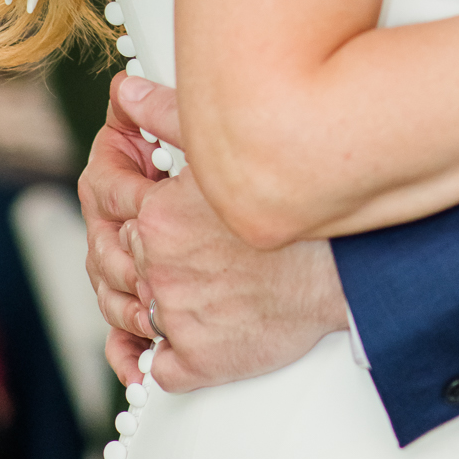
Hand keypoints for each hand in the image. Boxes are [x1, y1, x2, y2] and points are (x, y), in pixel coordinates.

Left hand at [80, 73, 348, 391]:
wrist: (345, 267)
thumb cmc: (297, 211)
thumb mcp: (226, 147)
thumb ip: (169, 115)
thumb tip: (128, 92)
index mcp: (158, 215)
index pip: (113, 200)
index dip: (124, 189)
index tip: (140, 191)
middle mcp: (158, 268)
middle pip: (122, 255)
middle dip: (136, 244)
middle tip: (168, 240)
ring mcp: (176, 318)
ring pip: (134, 310)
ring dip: (146, 297)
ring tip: (176, 283)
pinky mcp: (198, 360)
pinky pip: (154, 366)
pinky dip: (154, 356)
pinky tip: (170, 339)